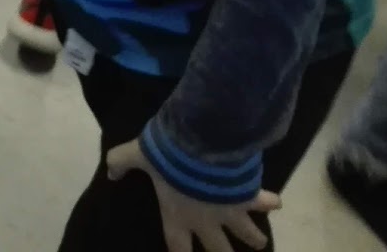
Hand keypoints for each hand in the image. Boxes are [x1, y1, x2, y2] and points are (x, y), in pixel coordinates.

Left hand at [105, 140, 279, 251]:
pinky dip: (271, 202)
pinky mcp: (249, 197)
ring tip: (258, 241)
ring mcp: (231, 212)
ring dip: (254, 238)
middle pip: (218, 249)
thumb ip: (120, 163)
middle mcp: (207, 221)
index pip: (178, 246)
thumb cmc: (166, 155)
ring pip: (248, 234)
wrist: (202, 145)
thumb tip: (110, 173)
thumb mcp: (137, 154)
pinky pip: (265, 202)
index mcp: (178, 215)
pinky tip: (276, 203)